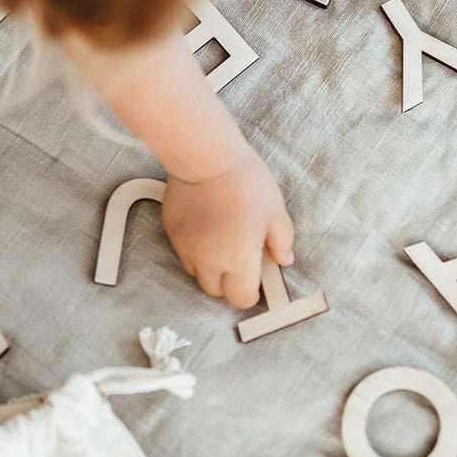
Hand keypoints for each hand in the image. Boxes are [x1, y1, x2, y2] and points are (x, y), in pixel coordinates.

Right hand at [162, 146, 294, 308]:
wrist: (206, 158)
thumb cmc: (244, 182)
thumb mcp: (276, 211)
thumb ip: (282, 241)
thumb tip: (283, 259)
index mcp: (239, 260)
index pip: (242, 299)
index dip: (251, 291)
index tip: (256, 279)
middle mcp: (209, 261)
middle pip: (217, 291)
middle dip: (229, 281)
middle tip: (240, 257)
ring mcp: (186, 248)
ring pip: (197, 273)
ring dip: (210, 266)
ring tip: (221, 240)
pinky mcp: (172, 233)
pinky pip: (183, 252)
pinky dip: (194, 248)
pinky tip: (205, 227)